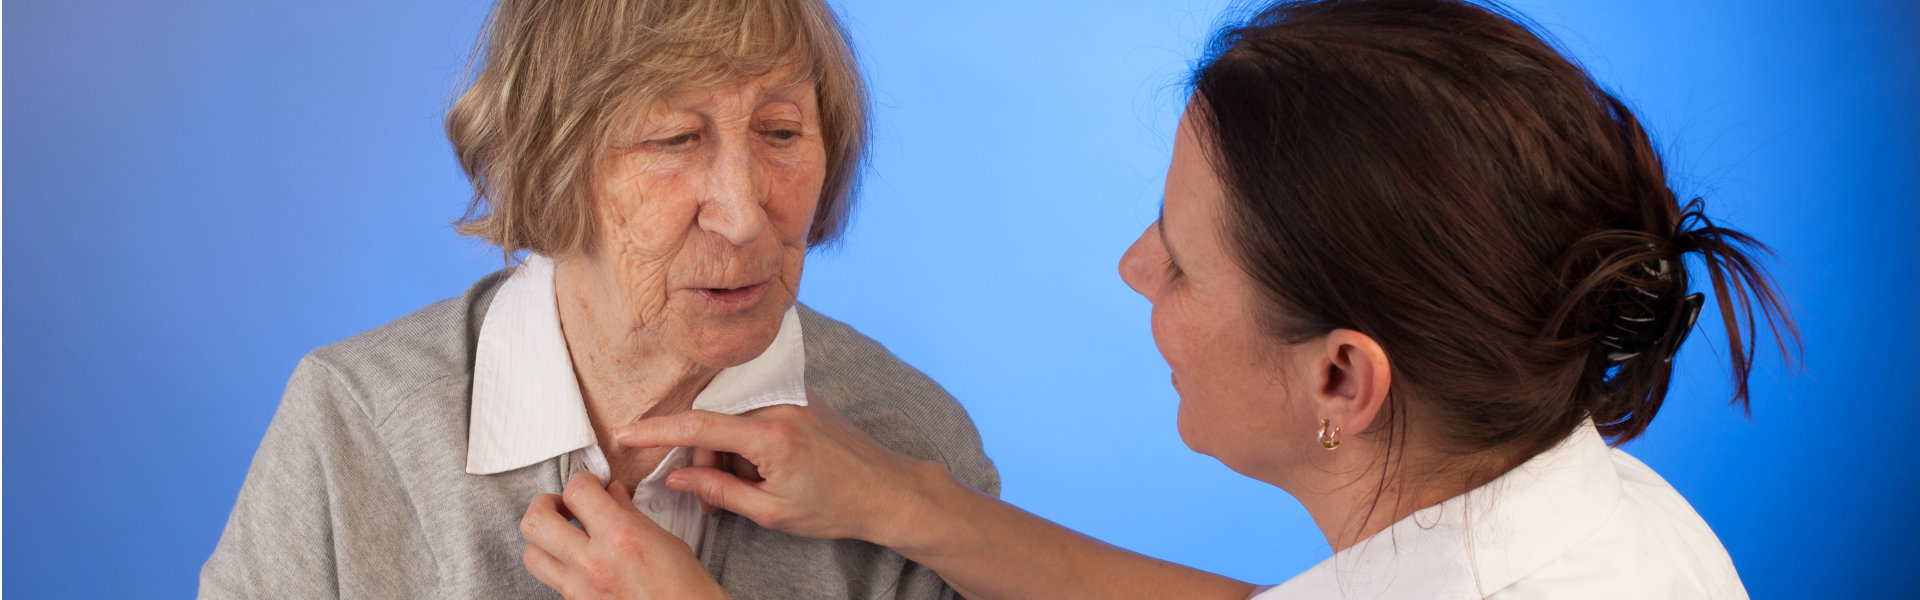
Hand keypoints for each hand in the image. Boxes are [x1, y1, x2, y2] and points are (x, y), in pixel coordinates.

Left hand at [520, 472, 729, 599]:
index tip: (591, 484)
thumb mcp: (665, 540)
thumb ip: (629, 514)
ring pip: (531, 555)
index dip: (582, 480)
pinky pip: (551, 580)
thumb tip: (611, 494)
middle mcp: (594, 563)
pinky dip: (557, 565)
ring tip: (563, 535)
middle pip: (535, 522)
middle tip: (563, 505)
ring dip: (543, 539)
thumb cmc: (686, 589)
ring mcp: (581, 589)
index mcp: (620, 537)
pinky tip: (577, 560)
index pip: (576, 492)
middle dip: (544, 505)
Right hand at [614, 391, 950, 549]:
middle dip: (703, 459)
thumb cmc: (835, 506)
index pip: (698, 425)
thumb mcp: (771, 511)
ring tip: (745, 490)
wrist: (888, 490)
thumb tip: (678, 477)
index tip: (625, 434)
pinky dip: (747, 441)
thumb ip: (718, 491)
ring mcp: (791, 397)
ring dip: (727, 453)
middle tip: (712, 500)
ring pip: (733, 420)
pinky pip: (755, 413)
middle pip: (713, 423)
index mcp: (770, 435)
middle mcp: (779, 405)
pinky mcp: (800, 398)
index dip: (656, 430)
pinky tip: (763, 470)